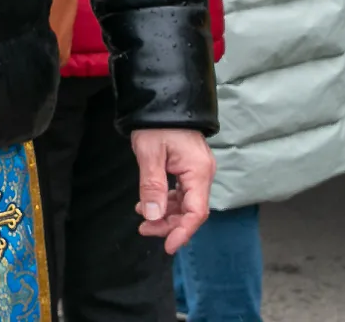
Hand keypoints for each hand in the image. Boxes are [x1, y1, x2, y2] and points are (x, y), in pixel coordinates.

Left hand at [130, 127, 213, 253]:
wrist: (162, 98)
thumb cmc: (156, 124)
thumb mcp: (149, 153)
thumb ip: (152, 185)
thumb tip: (153, 216)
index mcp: (198, 172)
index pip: (197, 212)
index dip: (182, 232)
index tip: (168, 246)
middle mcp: (203, 174)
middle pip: (191, 210)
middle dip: (169, 224)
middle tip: (143, 229)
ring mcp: (197, 170)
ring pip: (185, 202)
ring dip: (165, 213)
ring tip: (142, 218)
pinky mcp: (189, 166)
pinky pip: (181, 191)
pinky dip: (165, 200)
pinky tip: (148, 203)